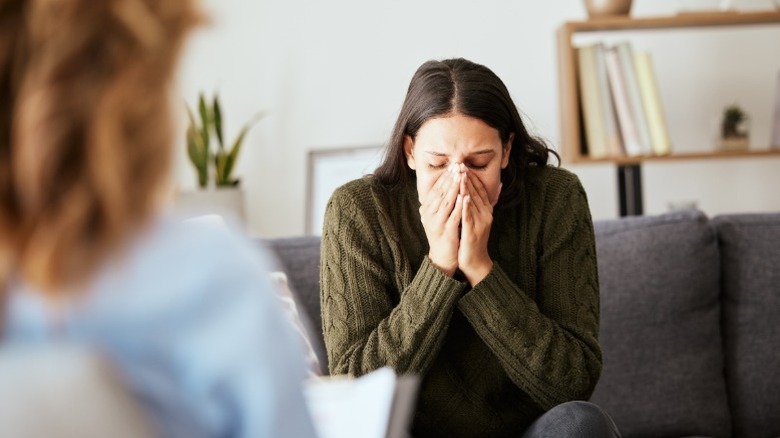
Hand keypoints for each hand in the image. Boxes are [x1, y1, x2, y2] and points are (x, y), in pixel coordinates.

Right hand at [420, 164, 462, 276]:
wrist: (443, 256)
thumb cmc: (443, 234)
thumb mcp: (437, 216)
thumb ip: (439, 202)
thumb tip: (444, 185)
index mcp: (426, 210)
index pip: (436, 189)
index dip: (444, 177)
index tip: (453, 166)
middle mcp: (429, 215)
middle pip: (440, 193)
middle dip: (450, 179)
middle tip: (458, 166)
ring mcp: (437, 223)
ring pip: (446, 202)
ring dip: (454, 188)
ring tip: (461, 176)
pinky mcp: (447, 230)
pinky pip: (454, 215)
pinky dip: (460, 205)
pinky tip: (465, 196)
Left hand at [458, 171, 494, 285]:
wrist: (475, 260)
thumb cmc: (474, 239)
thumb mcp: (479, 219)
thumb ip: (482, 203)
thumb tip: (497, 186)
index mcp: (486, 210)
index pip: (480, 190)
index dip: (472, 177)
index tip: (463, 165)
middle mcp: (486, 215)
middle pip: (477, 193)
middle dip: (468, 178)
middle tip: (460, 165)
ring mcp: (480, 223)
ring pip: (473, 202)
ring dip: (466, 188)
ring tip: (461, 175)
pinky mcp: (473, 231)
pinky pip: (469, 216)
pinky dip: (466, 206)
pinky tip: (463, 197)